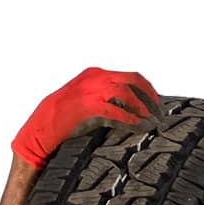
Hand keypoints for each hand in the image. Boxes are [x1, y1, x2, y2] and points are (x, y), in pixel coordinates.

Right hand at [11, 67, 159, 168]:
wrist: (41, 130)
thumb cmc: (65, 120)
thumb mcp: (88, 102)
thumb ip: (108, 100)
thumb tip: (134, 112)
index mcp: (95, 74)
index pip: (131, 76)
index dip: (149, 90)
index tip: (160, 106)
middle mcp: (94, 78)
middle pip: (134, 81)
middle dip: (152, 98)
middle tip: (162, 116)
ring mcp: (90, 91)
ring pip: (128, 94)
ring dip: (145, 109)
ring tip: (155, 124)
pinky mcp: (87, 108)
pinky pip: (116, 112)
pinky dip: (132, 120)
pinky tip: (141, 129)